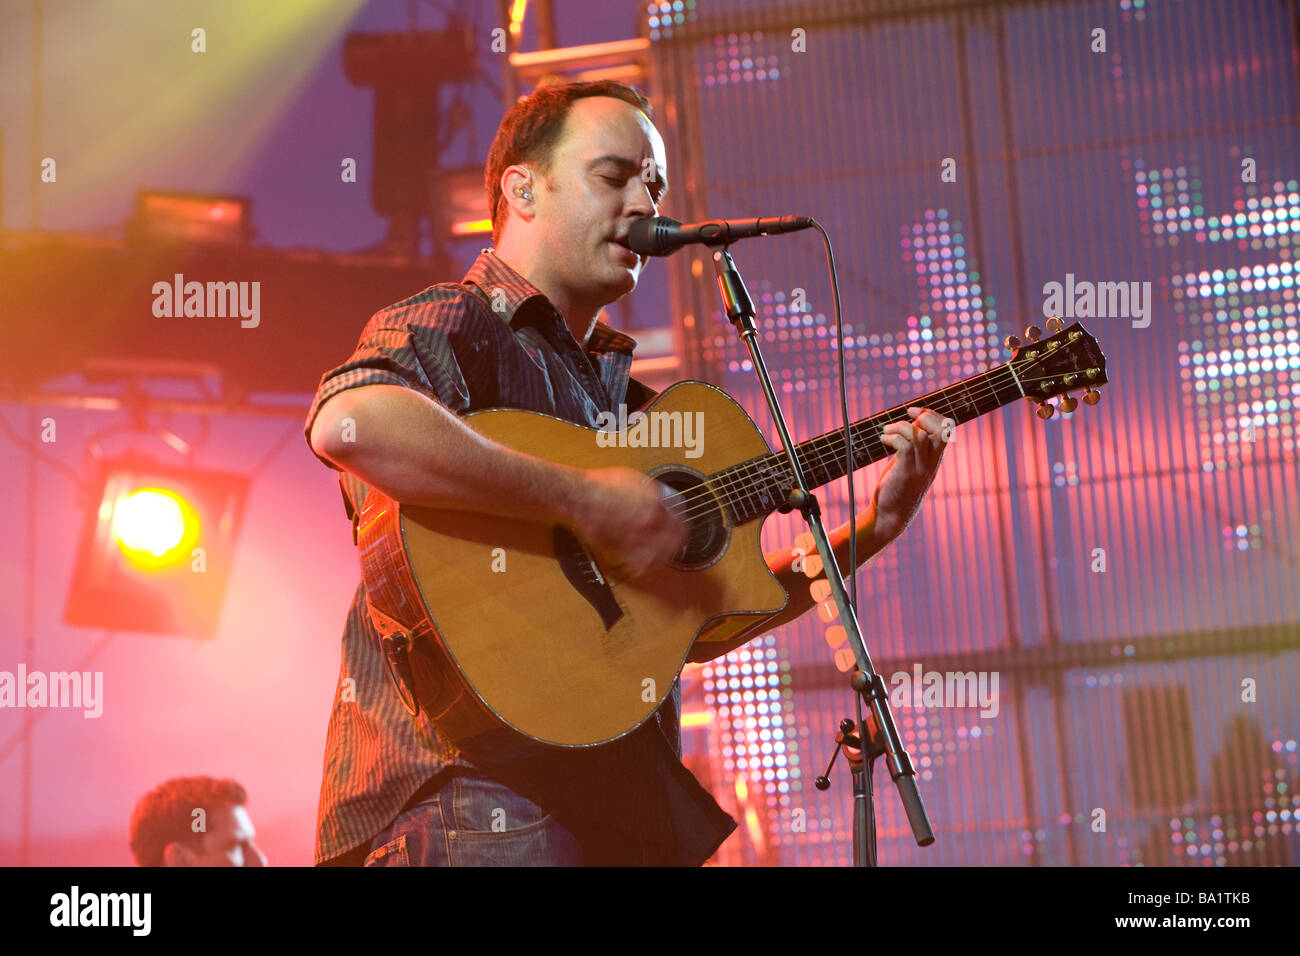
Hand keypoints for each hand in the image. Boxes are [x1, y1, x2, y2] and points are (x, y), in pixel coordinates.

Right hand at [573, 468, 687, 578]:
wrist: (579, 496)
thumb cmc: (600, 484)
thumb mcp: (634, 479)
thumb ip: (651, 491)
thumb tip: (660, 497)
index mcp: (656, 500)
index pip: (681, 518)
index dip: (682, 525)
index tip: (680, 528)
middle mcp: (650, 519)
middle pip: (676, 539)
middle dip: (678, 543)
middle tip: (677, 545)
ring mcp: (637, 535)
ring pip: (662, 554)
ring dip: (664, 556)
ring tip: (664, 557)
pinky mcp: (622, 548)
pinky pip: (640, 563)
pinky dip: (644, 566)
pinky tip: (644, 565)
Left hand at [872, 406, 950, 540]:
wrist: (891, 516)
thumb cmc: (897, 489)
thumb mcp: (910, 465)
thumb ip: (914, 448)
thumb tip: (908, 424)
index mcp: (935, 458)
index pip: (947, 429)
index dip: (933, 414)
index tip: (913, 411)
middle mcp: (931, 462)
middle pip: (941, 430)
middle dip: (924, 416)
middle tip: (906, 417)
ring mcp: (920, 468)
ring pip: (919, 435)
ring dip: (901, 426)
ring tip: (887, 431)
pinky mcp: (905, 473)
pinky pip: (904, 447)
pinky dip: (892, 437)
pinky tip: (883, 440)